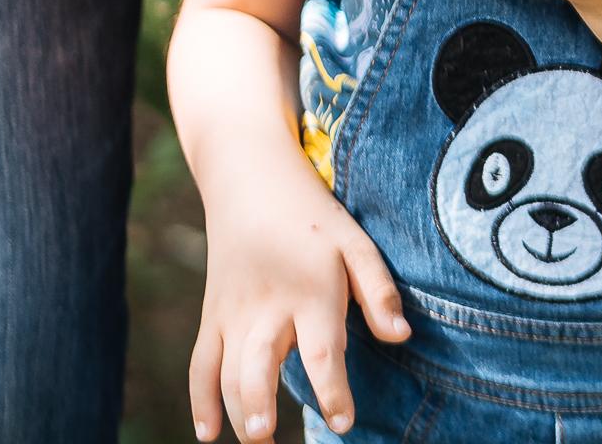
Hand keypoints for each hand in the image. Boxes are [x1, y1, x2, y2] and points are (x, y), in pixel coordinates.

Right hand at [188, 176, 409, 442]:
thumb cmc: (314, 219)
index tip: (343, 423)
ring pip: (227, 372)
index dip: (332, 389)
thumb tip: (402, 336)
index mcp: (311, 291)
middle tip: (269, 437)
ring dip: (236, 411)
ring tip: (256, 439)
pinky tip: (208, 435)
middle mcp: (268, 307)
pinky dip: (199, 400)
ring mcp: (233, 314)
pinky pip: (200, 365)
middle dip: (261, 405)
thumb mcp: (356, 243)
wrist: (252, 183)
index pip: (321, 350)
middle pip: (259, 365)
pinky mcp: (212, 317)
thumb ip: (378, 291)